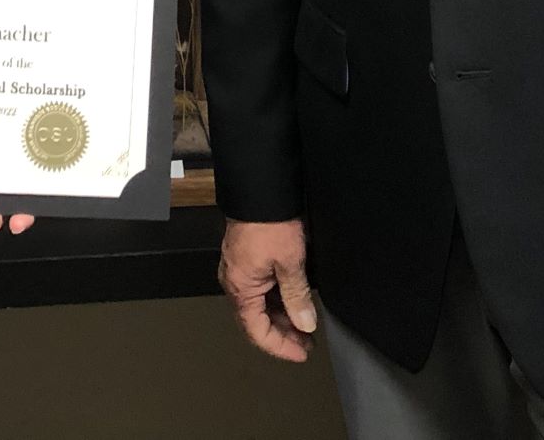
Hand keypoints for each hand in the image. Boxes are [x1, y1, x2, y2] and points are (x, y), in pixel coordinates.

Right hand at [219, 217, 316, 361]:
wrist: (259, 190)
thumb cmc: (268, 222)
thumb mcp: (290, 263)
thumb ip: (297, 297)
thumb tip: (305, 323)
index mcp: (241, 289)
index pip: (257, 332)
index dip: (281, 347)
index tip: (301, 353)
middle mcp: (236, 283)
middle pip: (258, 320)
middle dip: (283, 333)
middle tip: (307, 340)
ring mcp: (241, 271)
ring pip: (261, 305)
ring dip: (282, 316)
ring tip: (305, 321)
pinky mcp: (247, 259)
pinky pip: (261, 289)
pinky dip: (278, 299)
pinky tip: (295, 300)